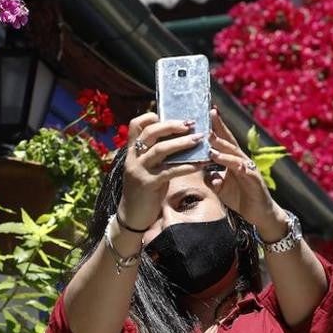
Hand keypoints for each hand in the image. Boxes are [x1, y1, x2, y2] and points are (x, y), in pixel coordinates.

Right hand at [118, 111, 204, 228]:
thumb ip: (156, 155)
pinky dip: (187, 166)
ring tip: (199, 139)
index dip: (150, 117)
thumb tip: (177, 139)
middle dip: (172, 126)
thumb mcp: (147, 169)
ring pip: (160, 150)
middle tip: (191, 123)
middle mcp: (133, 158)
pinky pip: (170, 171)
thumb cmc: (144, 191)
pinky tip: (200, 164)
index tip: (168, 115)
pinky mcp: (148, 184)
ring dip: (182, 143)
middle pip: (151, 133)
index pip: (135, 126)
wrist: (132, 216)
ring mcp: (139, 170)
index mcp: (132, 152)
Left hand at [205, 108, 285, 236]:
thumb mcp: (221, 188)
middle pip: (230, 141)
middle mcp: (242, 161)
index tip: (207, 112)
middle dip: (219, 129)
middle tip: (209, 115)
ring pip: (235, 155)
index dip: (216, 126)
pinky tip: (232, 163)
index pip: (223, 140)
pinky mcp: (254, 180)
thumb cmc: (241, 197)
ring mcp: (249, 169)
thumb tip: (203, 172)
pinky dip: (237, 167)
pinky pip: (245, 171)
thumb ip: (211, 178)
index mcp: (233, 160)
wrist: (260, 214)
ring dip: (224, 149)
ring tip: (211, 143)